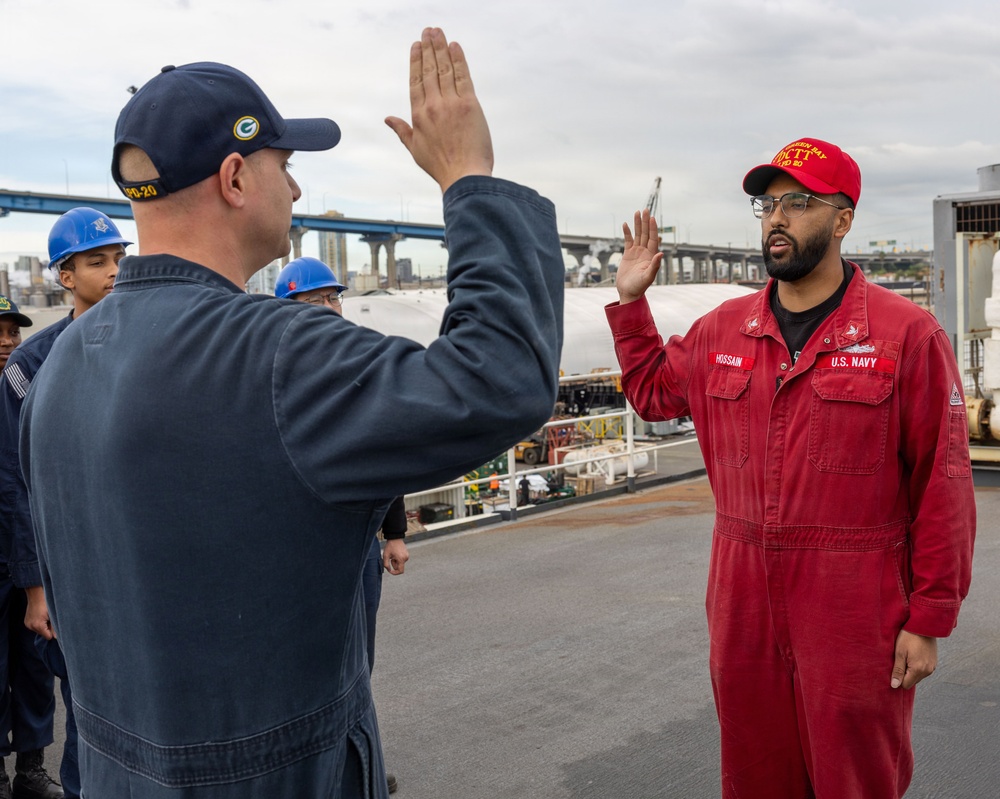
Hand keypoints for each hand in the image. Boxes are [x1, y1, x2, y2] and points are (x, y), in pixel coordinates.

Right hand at [24, 585, 54, 639]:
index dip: (53, 632)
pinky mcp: (26, 621)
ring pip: (39, 630)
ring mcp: (27, 624)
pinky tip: (41, 616)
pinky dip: (39, 623)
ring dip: (44, 626)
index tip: (55, 624)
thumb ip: (55, 627)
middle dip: (48, 628)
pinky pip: (35, 626)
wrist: (36, 594)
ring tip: (46, 616)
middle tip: (51, 618)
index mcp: (38, 625)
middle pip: (43, 634)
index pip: (48, 637)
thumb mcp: (53, 614)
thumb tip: (57, 637)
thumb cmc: (47, 602)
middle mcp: (31, 626)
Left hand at [383, 538, 409, 574]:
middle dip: (394, 564)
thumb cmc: (390, 546)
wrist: (395, 538)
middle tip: (390, 558)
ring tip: (393, 555)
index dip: (395, 573)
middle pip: (399, 567)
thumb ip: (386, 564)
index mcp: (401, 559)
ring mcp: (407, 556)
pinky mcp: (407, 554)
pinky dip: (398, 559)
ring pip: (400, 563)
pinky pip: (402, 560)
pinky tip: (395, 553)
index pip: (400, 571)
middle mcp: (406, 558)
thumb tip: (389, 570)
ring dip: (396, 561)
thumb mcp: (385, 555)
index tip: (390, 571)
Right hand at [385, 27, 493, 192]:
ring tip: (438, 32)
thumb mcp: (415, 149)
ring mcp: (450, 104)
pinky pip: (462, 76)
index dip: (415, 61)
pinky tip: (455, 46)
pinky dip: (458, 59)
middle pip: (428, 70)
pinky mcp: (468, 104)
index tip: (415, 46)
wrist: (464, 176)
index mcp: (418, 116)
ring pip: (444, 69)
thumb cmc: (441, 167)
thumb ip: (402, 131)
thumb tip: (387, 118)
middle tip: (427, 31)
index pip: (415, 81)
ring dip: (441, 47)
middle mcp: (432, 106)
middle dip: (428, 48)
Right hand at [616, 209, 663, 303]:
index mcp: (651, 256)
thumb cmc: (639, 287)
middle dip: (645, 222)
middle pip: (646, 233)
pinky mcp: (628, 254)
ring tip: (637, 212)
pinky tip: (626, 224)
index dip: (653, 228)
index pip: (653, 239)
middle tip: (645, 210)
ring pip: (638, 235)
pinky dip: (627, 232)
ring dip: (638, 224)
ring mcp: (637, 252)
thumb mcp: (648, 277)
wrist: (628, 292)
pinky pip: (628, 240)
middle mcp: (645, 252)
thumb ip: (654, 265)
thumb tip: (661, 253)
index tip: (651, 218)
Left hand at [890, 629, 936, 688]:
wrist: (924, 625)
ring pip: (918, 676)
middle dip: (905, 674)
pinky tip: (914, 654)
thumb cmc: (908, 637)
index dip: (898, 678)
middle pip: (912, 681)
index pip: (906, 685)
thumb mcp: (899, 653)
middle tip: (900, 659)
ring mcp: (932, 667)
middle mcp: (928, 671)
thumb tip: (894, 686)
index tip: (894, 667)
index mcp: (918, 670)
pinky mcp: (934, 663)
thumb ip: (897, 670)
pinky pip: (923, 670)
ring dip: (911, 670)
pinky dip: (917, 666)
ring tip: (907, 655)